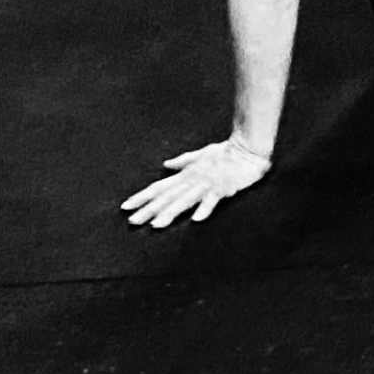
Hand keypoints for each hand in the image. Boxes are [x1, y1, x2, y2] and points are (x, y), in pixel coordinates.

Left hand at [122, 137, 270, 228]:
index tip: (125, 207)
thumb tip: (165, 164)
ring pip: (185, 200)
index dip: (142, 197)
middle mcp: (192, 180)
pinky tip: (196, 220)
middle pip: (167, 197)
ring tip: (156, 225)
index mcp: (186, 175)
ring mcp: (207, 184)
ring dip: (171, 212)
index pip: (159, 187)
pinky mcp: (223, 188)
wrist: (248, 147)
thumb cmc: (225, 152)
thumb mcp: (200, 155)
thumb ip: (182, 161)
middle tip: (132, 221)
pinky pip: (212, 200)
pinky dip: (204, 209)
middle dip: (149, 209)